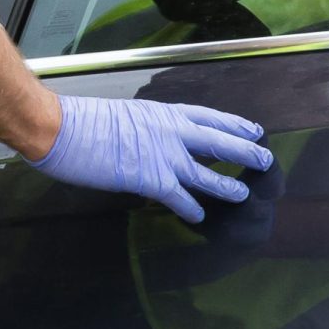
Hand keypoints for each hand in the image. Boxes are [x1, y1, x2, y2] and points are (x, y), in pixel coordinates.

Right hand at [32, 94, 271, 222]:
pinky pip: (179, 197)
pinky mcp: (150, 179)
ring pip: (207, 172)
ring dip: (227, 185)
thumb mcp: (123, 114)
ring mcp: (163, 155)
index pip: (208, 116)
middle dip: (245, 151)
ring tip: (244, 194)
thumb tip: (148, 138)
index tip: (252, 129)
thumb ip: (144, 127)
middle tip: (265, 160)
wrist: (62, 128)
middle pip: (219, 141)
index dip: (233, 124)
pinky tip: (200, 216)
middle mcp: (170, 131)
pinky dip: (191, 208)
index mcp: (163, 112)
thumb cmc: (82, 120)